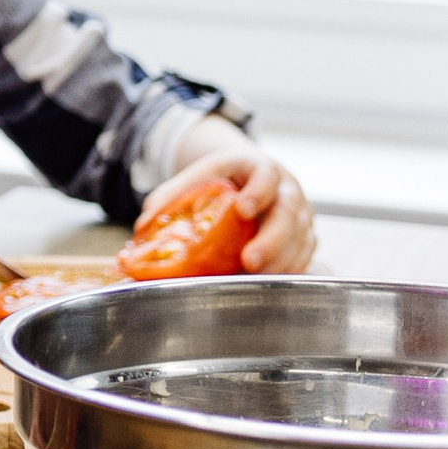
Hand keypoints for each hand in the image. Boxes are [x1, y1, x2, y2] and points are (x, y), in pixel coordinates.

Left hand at [151, 127, 315, 274]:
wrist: (250, 178)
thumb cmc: (221, 181)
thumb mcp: (196, 178)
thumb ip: (171, 197)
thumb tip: (142, 227)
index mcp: (260, 167)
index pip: (266, 176)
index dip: (258, 192)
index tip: (242, 209)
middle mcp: (287, 189)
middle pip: (290, 213)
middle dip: (272, 239)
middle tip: (250, 260)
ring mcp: (300, 214)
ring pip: (301, 238)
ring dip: (281, 260)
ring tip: (256, 276)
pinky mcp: (304, 237)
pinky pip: (305, 255)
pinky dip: (289, 268)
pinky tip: (269, 280)